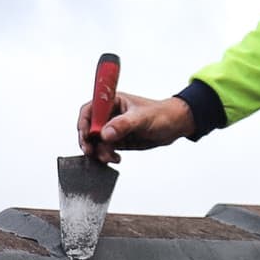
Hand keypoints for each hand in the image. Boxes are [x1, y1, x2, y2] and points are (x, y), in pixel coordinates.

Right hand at [75, 90, 194, 163]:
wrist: (175, 126)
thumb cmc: (162, 114)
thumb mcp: (142, 118)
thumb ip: (124, 124)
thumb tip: (105, 133)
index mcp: (112, 101)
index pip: (90, 109)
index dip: (84, 122)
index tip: (86, 135)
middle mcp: (109, 114)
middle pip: (88, 128)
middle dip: (88, 141)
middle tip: (92, 152)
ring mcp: (113, 128)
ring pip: (96, 141)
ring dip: (99, 151)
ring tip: (110, 157)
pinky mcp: (118, 140)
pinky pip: (105, 149)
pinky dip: (106, 156)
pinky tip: (116, 158)